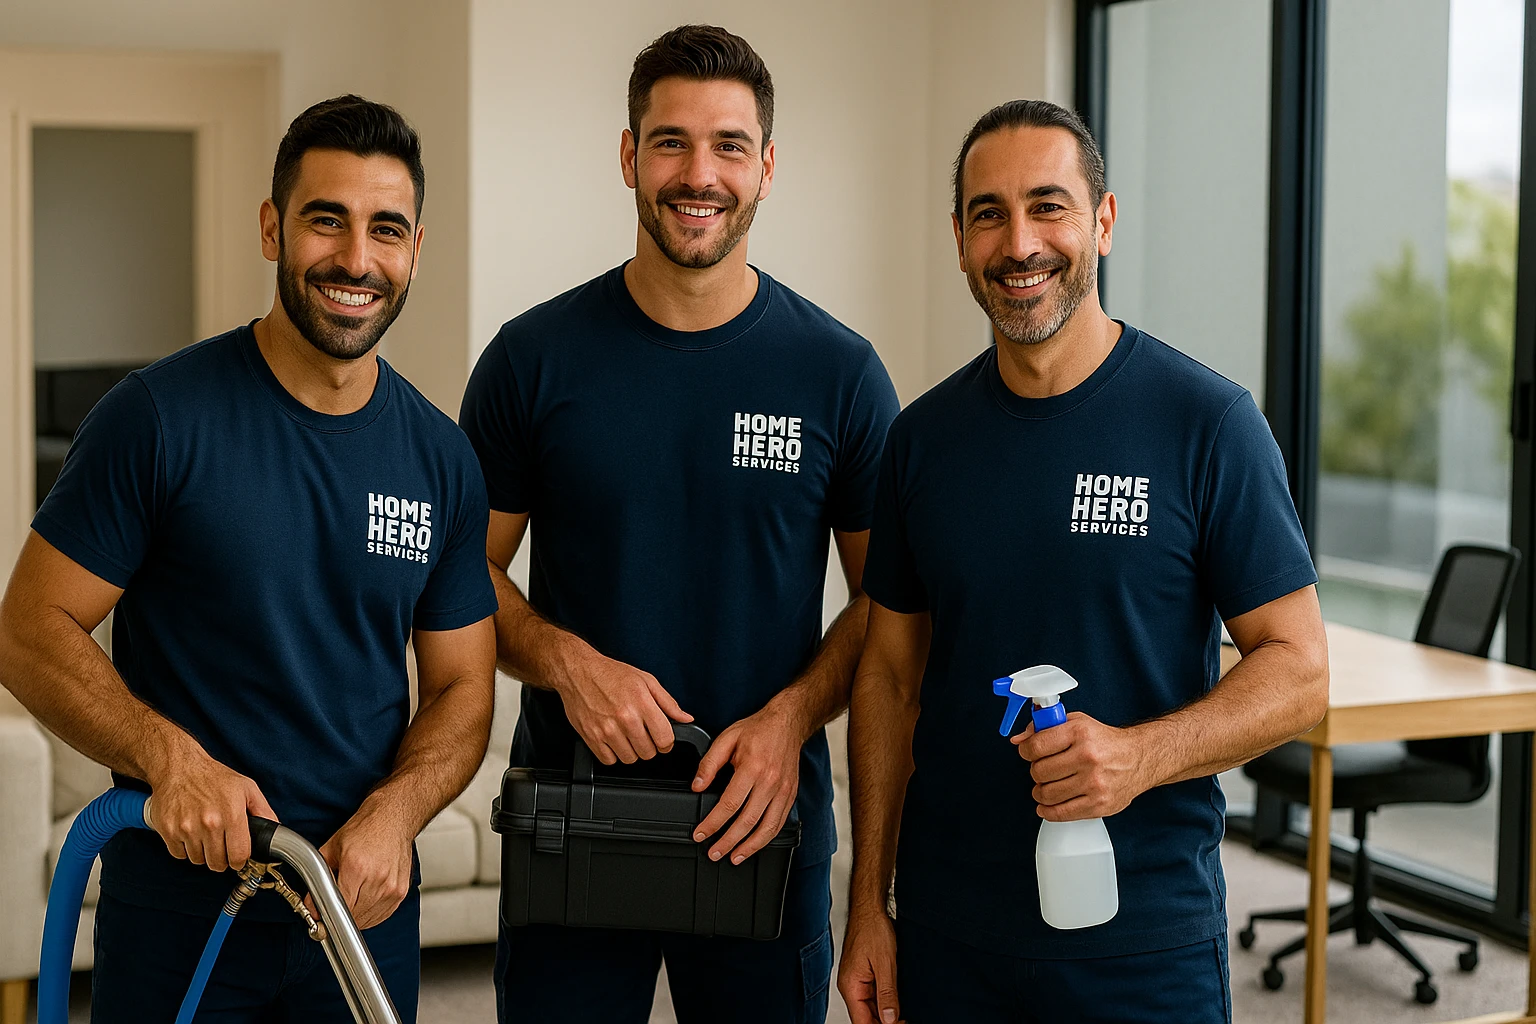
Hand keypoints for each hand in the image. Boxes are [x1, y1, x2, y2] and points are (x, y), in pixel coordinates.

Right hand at [145, 747, 275, 872]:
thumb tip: (275, 830)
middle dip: (222, 859)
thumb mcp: (247, 788)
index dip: (240, 861)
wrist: (179, 766)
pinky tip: (190, 833)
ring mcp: (186, 828)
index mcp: (232, 814)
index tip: (238, 858)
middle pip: (217, 863)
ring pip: (198, 860)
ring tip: (205, 835)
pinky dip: (185, 849)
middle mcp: (209, 823)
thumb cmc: (213, 777)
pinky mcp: (168, 830)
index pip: (239, 856)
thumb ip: (264, 811)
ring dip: (203, 853)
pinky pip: (179, 854)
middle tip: (221, 846)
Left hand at [318, 802, 414, 930]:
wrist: (393, 818)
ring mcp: (392, 887)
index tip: (321, 912)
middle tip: (333, 906)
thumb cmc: (365, 829)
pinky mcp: (401, 892)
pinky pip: (382, 915)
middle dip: (340, 914)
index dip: (326, 913)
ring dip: (355, 916)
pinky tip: (364, 900)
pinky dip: (370, 914)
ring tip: (351, 899)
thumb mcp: (332, 847)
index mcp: (357, 867)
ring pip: (367, 919)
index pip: (339, 906)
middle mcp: (378, 879)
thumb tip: (311, 904)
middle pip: (353, 916)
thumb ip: (317, 877)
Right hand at [556, 648, 691, 764]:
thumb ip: (668, 703)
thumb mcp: (646, 681)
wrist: (578, 671)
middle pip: (648, 753)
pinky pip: (609, 760)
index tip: (662, 738)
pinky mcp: (591, 737)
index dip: (667, 742)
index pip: (665, 739)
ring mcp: (606, 730)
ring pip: (630, 759)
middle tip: (643, 733)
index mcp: (641, 703)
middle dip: (649, 746)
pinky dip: (613, 754)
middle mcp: (625, 718)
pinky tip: (613, 739)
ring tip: (627, 735)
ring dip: (632, 751)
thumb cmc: (611, 674)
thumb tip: (685, 718)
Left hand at [690, 702, 802, 864]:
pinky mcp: (791, 795)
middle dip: (728, 842)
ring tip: (733, 857)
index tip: (700, 834)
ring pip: (766, 828)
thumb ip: (709, 763)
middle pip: (747, 821)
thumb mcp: (727, 738)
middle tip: (713, 853)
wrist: (788, 723)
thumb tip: (696, 787)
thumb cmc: (757, 730)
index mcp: (752, 767)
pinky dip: (766, 838)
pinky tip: (754, 845)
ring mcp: (783, 791)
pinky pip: (779, 823)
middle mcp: (770, 782)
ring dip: (749, 847)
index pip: (729, 804)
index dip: (712, 823)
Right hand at [838, 906, 902, 1023]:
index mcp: (851, 986)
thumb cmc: (872, 928)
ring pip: (871, 1007)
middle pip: (866, 1017)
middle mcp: (850, 986)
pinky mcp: (864, 975)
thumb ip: (887, 993)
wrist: (870, 908)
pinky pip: (873, 995)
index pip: (862, 1021)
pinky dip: (885, 1001)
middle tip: (904, 1020)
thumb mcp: (885, 963)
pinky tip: (897, 1003)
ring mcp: (857, 981)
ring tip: (904, 1015)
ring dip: (886, 1013)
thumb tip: (890, 1018)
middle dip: (885, 1021)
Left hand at [1011, 712, 1148, 819]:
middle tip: (1043, 770)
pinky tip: (1048, 804)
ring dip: (1040, 792)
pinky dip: (1047, 811)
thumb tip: (1018, 740)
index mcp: (1080, 734)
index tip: (1028, 753)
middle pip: (1039, 772)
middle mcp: (1088, 758)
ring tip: (1046, 786)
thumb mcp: (1076, 723)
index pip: (1036, 746)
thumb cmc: (1104, 741)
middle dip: (1036, 772)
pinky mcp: (1099, 805)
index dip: (1026, 751)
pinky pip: (1061, 814)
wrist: (1138, 759)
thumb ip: (1044, 727)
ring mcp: (1094, 784)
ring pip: (1046, 794)